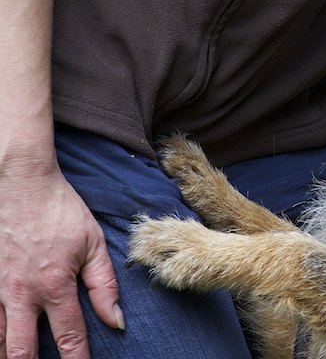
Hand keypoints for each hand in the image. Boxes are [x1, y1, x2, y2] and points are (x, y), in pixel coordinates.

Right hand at [0, 151, 123, 358]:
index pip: (69, 337)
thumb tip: (116, 320)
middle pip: (21, 351)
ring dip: (9, 355)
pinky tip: (1, 342)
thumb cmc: (60, 210)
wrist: (20, 183)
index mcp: (55, 285)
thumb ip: (104, 284)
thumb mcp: (93, 243)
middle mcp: (22, 294)